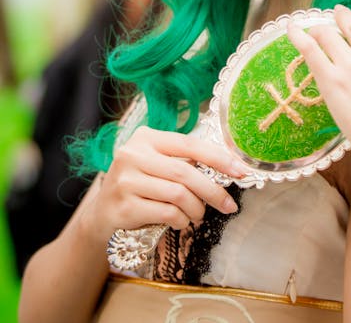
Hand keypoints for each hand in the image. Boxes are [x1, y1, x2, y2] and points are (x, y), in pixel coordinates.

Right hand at [85, 127, 247, 243]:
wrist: (102, 213)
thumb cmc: (140, 185)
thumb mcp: (157, 164)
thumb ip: (183, 161)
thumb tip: (227, 168)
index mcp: (146, 138)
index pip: (189, 143)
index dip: (218, 157)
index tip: (240, 170)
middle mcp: (132, 154)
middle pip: (185, 172)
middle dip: (213, 190)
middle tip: (228, 205)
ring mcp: (125, 180)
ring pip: (178, 194)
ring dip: (196, 208)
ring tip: (199, 214)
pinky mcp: (123, 206)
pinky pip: (166, 213)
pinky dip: (182, 220)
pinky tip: (181, 221)